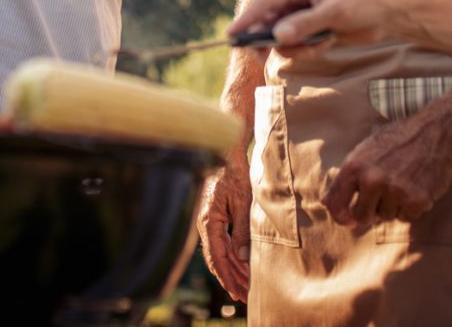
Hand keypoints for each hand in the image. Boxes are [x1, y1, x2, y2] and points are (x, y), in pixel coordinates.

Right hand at [197, 153, 251, 302]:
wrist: (227, 153)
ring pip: (219, 252)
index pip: (216, 257)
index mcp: (208, 221)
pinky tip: (242, 265)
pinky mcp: (216, 216)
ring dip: (232, 269)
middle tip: (244, 297)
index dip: (227, 277)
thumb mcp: (242, 202)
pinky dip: (232, 256)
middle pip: (217, 259)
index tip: (237, 293)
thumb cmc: (234, 174)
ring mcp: (209, 220)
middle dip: (230, 279)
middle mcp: (205, 224)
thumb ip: (242, 230)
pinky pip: (222, 242)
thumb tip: (243, 257)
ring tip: (246, 285)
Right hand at [229, 0, 396, 50]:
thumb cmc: (363, 2)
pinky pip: (297, 46)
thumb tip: (278, 36)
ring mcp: (301, 17)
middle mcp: (294, 1)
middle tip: (264, 56)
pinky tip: (328, 43)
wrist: (387, 13)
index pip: (264, 3)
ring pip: (282, 38)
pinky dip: (308, 50)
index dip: (246, 19)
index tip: (231, 35)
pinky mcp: (311, 30)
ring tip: (320, 43)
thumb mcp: (334, 13)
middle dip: (269, 40)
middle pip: (267, 23)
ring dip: (297, 48)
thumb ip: (305, 24)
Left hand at [322, 109, 451, 227]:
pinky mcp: (416, 200)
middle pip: (362, 217)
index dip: (340, 216)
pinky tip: (415, 186)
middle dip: (369, 213)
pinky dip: (410, 208)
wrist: (435, 131)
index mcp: (355, 165)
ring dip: (392, 206)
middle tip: (379, 200)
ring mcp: (395, 191)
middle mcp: (372, 179)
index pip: (337, 203)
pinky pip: (406, 217)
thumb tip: (325, 203)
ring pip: (386, 217)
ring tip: (400, 183)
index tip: (346, 220)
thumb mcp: (366, 150)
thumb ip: (346, 178)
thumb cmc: (397, 139)